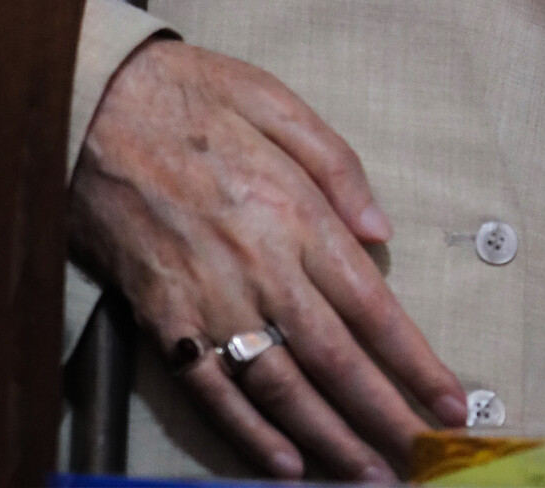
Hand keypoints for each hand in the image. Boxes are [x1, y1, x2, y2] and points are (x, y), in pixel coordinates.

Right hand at [67, 38, 468, 480]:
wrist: (92, 108)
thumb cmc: (192, 96)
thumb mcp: (276, 100)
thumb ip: (337, 165)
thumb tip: (381, 231)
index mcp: (296, 212)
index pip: (372, 305)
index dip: (415, 361)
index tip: (451, 401)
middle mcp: (259, 266)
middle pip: (335, 360)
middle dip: (385, 418)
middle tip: (421, 461)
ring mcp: (207, 299)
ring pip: (280, 388)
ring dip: (329, 441)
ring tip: (368, 477)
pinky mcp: (161, 318)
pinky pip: (211, 389)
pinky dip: (248, 434)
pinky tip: (283, 466)